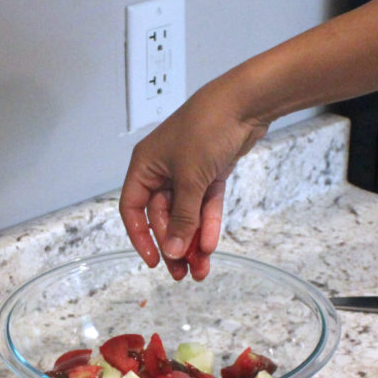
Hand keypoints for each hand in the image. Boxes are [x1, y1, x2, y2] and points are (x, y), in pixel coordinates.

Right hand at [119, 76, 268, 279]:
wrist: (244, 105)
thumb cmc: (207, 130)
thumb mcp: (190, 179)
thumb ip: (181, 218)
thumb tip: (173, 251)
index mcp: (145, 166)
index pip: (133, 209)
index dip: (141, 237)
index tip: (154, 261)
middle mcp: (162, 170)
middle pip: (163, 217)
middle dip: (174, 245)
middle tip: (183, 273)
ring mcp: (187, 172)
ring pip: (186, 215)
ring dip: (193, 242)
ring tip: (200, 270)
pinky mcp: (209, 173)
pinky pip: (205, 206)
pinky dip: (208, 224)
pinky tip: (211, 247)